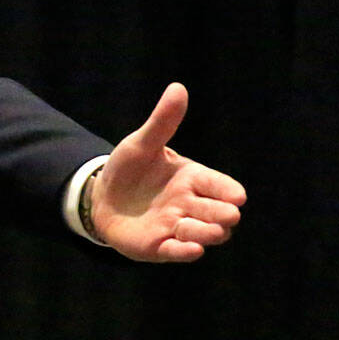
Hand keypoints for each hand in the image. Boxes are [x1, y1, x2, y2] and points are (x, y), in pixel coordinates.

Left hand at [91, 83, 245, 261]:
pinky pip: (179, 252)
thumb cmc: (129, 169)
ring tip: (200, 227)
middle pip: (220, 214)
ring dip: (206, 233)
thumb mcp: (142, 144)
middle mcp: (191, 205)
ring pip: (206, 234)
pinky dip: (187, 252)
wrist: (102, 197)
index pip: (221, 186)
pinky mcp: (161, 246)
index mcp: (193, 179)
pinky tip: (192, 249)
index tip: (236, 196)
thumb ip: (162, 122)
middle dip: (223, 215)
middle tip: (224, 214)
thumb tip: (177, 88)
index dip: (230, 192)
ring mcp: (178, 227)